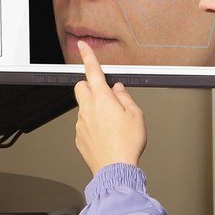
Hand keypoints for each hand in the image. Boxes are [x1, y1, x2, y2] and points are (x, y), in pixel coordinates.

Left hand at [74, 41, 146, 174]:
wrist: (115, 168)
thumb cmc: (127, 143)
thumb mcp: (136, 115)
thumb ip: (125, 98)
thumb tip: (118, 89)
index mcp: (102, 99)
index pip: (92, 72)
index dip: (88, 57)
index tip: (83, 46)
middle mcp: (87, 109)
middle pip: (81, 87)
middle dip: (90, 85)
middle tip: (105, 94)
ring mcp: (80, 123)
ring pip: (82, 107)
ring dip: (93, 108)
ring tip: (111, 123)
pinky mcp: (79, 136)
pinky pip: (83, 123)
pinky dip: (92, 124)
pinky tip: (106, 135)